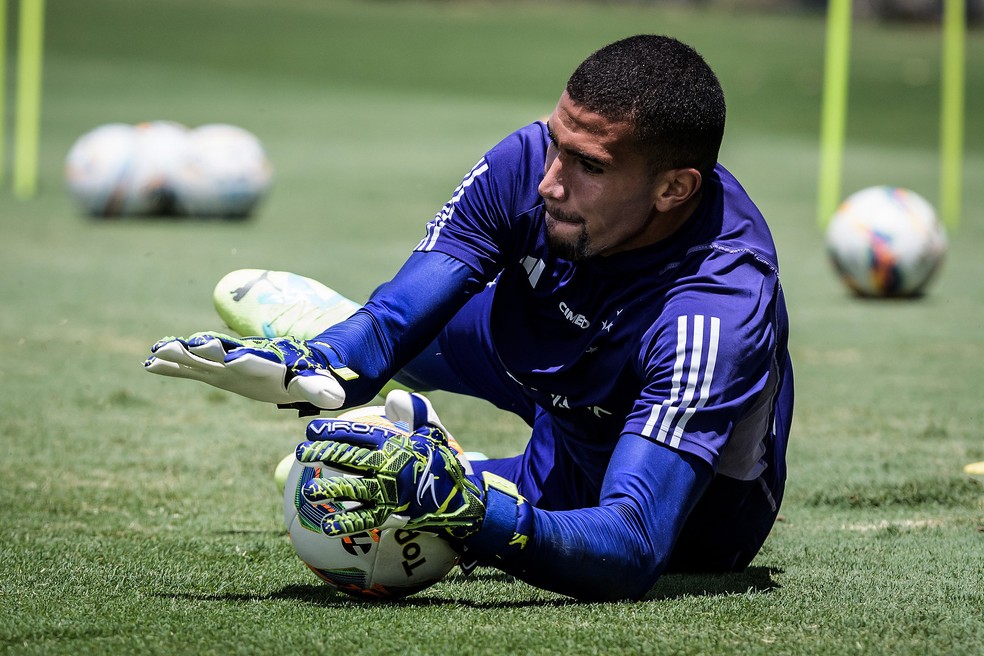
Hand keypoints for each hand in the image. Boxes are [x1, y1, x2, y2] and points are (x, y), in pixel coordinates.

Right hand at [144, 332, 355, 410]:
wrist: (297, 366)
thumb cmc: (308, 375)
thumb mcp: (315, 384)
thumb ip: (319, 389)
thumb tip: (335, 398)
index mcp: (266, 361)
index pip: (249, 358)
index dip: (235, 356)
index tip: (219, 351)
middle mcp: (242, 359)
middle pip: (218, 352)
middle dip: (199, 349)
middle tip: (176, 345)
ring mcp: (226, 365)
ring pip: (200, 358)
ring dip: (179, 355)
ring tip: (156, 351)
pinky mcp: (217, 373)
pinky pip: (191, 370)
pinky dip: (173, 367)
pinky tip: (149, 364)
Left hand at [296, 390, 484, 537]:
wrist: (462, 498)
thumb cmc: (441, 461)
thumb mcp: (432, 430)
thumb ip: (414, 410)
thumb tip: (392, 398)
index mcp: (396, 444)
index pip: (359, 433)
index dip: (333, 430)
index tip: (311, 429)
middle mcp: (390, 466)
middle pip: (350, 458)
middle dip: (323, 454)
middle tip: (300, 452)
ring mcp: (390, 492)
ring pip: (354, 489)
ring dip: (330, 489)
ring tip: (308, 491)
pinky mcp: (393, 514)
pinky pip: (366, 520)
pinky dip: (347, 523)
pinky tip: (327, 526)